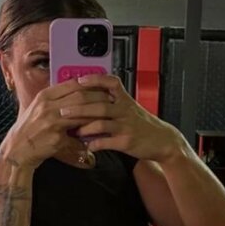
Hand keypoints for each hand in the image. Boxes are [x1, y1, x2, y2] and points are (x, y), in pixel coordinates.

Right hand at [0, 79, 114, 169]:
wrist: (18, 149)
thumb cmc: (30, 129)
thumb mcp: (40, 108)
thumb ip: (57, 100)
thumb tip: (77, 92)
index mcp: (45, 96)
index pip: (72, 83)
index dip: (90, 83)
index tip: (102, 85)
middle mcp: (47, 105)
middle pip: (79, 96)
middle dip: (98, 97)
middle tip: (111, 99)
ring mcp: (51, 121)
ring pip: (81, 112)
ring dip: (97, 112)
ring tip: (109, 112)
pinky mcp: (55, 137)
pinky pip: (77, 131)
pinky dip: (89, 129)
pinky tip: (99, 130)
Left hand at [69, 74, 184, 161]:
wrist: (162, 141)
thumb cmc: (142, 125)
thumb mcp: (130, 109)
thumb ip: (112, 102)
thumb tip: (89, 98)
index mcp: (125, 100)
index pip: (111, 83)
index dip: (95, 80)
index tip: (79, 80)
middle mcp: (125, 110)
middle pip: (99, 104)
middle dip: (78, 107)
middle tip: (62, 110)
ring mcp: (125, 126)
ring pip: (101, 123)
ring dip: (84, 127)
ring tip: (73, 130)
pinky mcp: (126, 141)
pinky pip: (106, 142)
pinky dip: (94, 144)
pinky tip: (87, 145)